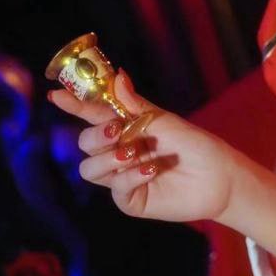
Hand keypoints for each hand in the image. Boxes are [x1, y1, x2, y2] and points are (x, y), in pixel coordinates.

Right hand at [48, 69, 236, 223]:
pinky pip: (114, 187)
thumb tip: (117, 76)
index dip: (75, 105)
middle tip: (117, 130)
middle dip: (96, 135)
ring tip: (135, 153)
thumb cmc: (195, 145)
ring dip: (109, 158)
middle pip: (85, 143)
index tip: (56, 94)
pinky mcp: (130, 199)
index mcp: (126, 127)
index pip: (93, 115)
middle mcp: (119, 151)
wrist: (219, 177)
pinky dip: (130, 176)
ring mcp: (122, 176)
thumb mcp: (164, 121)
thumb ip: (136, 105)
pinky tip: (151, 170)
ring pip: (90, 168)